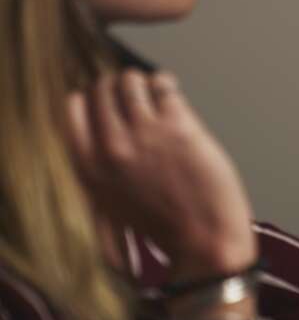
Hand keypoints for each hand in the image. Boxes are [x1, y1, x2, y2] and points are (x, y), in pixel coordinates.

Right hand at [66, 70, 256, 280]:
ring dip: (143, 82)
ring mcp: (145, 132)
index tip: (102, 98)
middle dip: (117, 86)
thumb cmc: (164, 227)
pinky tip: (172, 92)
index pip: (73, 110)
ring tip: (154, 91)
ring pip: (131, 81)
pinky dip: (166, 83)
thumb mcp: (111, 205)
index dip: (90, 98)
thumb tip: (100, 139)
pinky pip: (163, 85)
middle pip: (103, 90)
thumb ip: (100, 171)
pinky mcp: (178, 124)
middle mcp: (112, 146)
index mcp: (90, 168)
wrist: (203, 238)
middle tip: (132, 92)